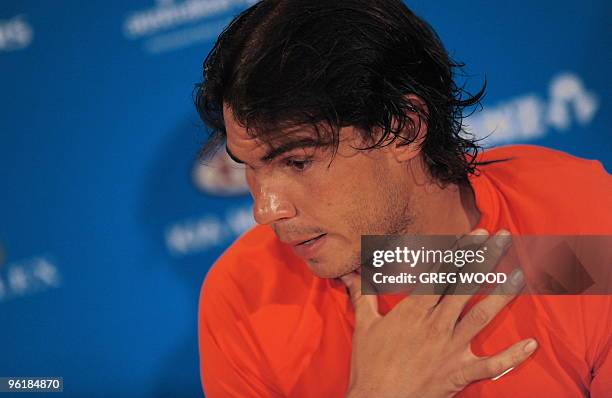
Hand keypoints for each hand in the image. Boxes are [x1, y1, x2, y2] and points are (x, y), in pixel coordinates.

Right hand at [342, 229, 536, 397]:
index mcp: (413, 310)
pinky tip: (532, 345)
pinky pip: (491, 364)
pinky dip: (512, 356)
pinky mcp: (460, 372)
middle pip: (464, 286)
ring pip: (481, 316)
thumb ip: (362, 295)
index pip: (440, 273)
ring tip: (519, 274)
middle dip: (485, 259)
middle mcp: (436, 324)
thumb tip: (348, 273)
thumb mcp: (364, 325)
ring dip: (502, 294)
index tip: (475, 234)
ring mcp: (451, 348)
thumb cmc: (369, 364)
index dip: (460, 252)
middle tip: (501, 238)